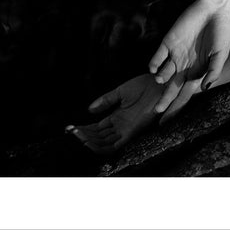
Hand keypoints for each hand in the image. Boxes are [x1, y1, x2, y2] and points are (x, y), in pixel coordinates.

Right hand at [66, 73, 201, 153]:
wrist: (161, 83)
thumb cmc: (146, 85)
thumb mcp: (121, 92)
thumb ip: (106, 100)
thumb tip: (89, 110)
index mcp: (117, 116)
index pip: (97, 127)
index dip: (83, 129)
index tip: (69, 127)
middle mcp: (120, 125)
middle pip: (98, 137)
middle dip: (83, 136)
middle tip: (70, 132)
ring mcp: (126, 129)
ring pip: (104, 143)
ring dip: (89, 142)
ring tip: (76, 136)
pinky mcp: (132, 131)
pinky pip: (115, 145)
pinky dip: (101, 146)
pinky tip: (88, 142)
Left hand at [148, 0, 229, 111]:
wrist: (214, 8)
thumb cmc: (222, 31)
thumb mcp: (222, 53)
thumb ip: (213, 71)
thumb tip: (204, 89)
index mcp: (198, 70)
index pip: (185, 92)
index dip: (177, 106)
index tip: (169, 121)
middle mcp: (185, 65)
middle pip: (171, 87)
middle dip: (164, 100)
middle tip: (155, 112)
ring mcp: (175, 54)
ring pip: (163, 73)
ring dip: (160, 79)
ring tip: (161, 81)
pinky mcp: (168, 42)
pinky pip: (157, 56)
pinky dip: (154, 64)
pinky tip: (154, 69)